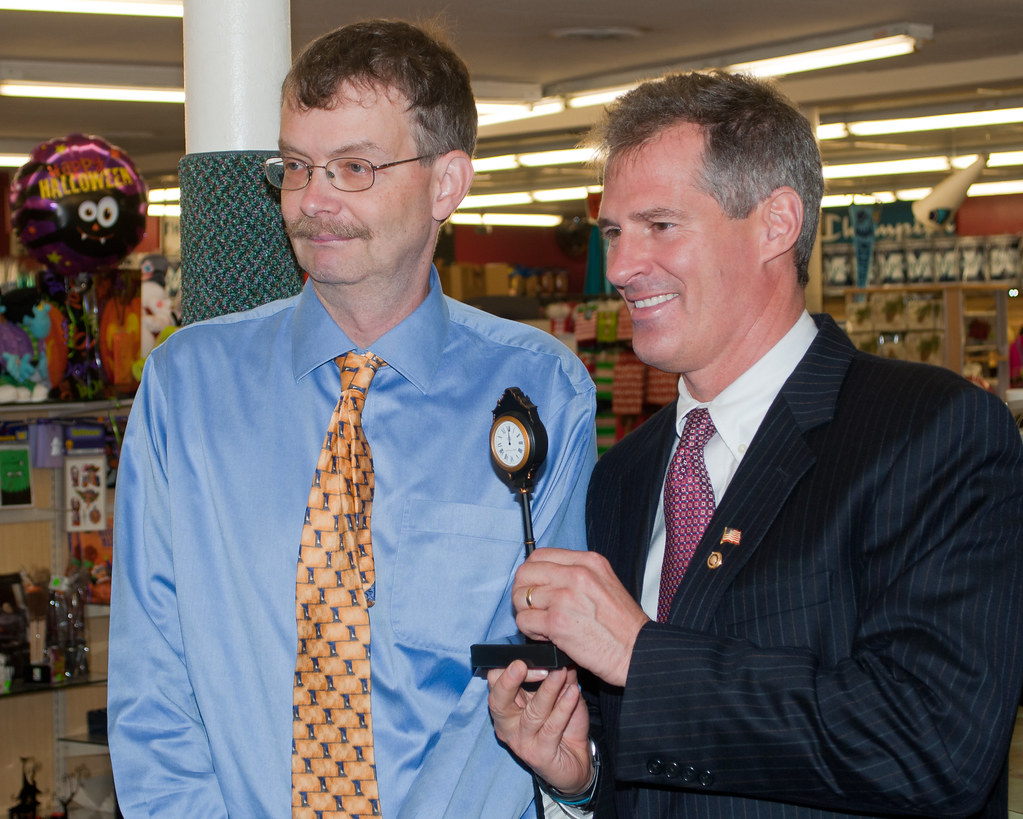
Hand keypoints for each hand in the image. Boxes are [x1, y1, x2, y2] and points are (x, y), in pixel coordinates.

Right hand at [488, 661, 592, 792]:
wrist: (574, 763)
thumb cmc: (561, 726)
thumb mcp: (558, 696)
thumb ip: (557, 675)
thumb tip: (561, 654)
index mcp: (506, 707)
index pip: (494, 683)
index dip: (508, 669)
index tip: (526, 659)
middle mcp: (507, 725)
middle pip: (498, 700)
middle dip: (509, 681)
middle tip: (523, 665)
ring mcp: (522, 741)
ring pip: (532, 712)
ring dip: (547, 690)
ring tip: (560, 673)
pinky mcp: (539, 754)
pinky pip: (552, 727)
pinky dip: (563, 707)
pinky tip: (573, 693)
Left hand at [514, 549, 648, 686]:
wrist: (636, 651)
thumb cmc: (623, 625)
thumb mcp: (605, 583)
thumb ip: (577, 574)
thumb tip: (545, 576)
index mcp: (588, 561)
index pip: (539, 555)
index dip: (531, 572)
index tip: (534, 586)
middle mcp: (576, 574)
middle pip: (525, 573)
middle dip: (523, 591)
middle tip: (532, 607)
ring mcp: (565, 597)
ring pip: (521, 597)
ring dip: (526, 613)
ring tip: (542, 623)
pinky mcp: (557, 622)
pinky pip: (524, 621)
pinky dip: (529, 630)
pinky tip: (545, 635)